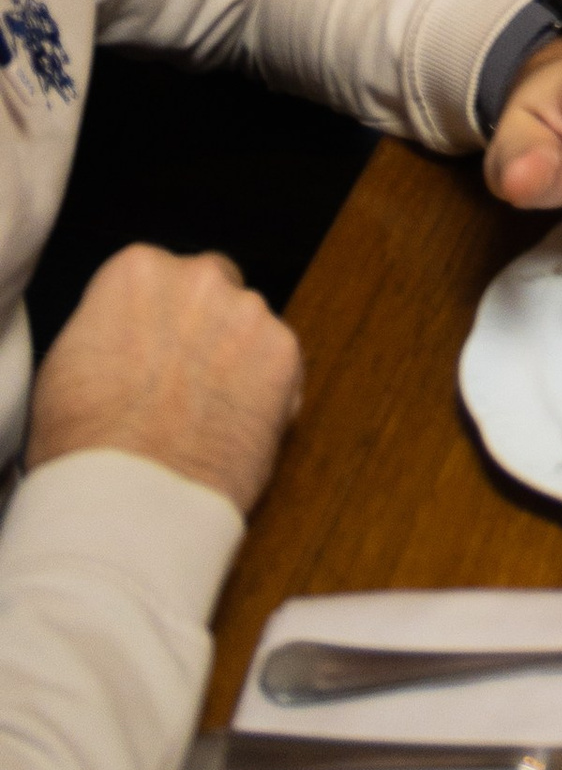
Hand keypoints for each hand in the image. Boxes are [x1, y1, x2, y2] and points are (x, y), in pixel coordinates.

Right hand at [26, 245, 301, 515]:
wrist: (127, 500)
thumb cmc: (82, 442)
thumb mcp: (68, 361)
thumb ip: (110, 325)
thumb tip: (127, 329)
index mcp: (138, 270)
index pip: (161, 278)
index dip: (159, 322)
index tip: (153, 355)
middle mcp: (200, 276)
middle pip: (213, 289)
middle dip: (205, 326)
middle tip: (186, 381)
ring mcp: (248, 312)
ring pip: (249, 327)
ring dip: (238, 358)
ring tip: (207, 416)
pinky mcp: (285, 354)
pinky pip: (282, 368)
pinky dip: (267, 395)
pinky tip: (234, 432)